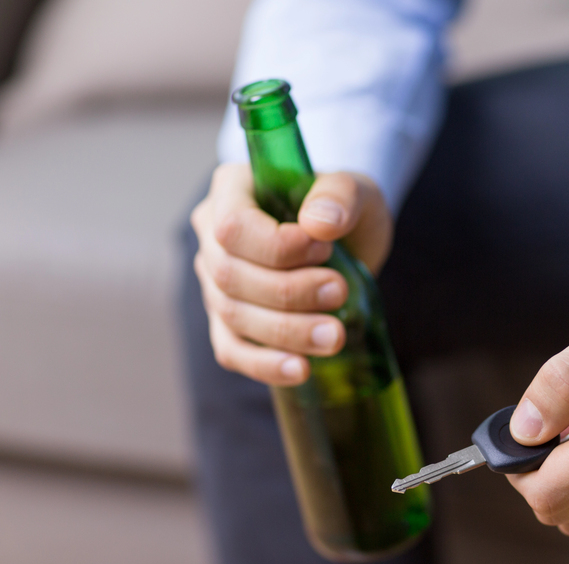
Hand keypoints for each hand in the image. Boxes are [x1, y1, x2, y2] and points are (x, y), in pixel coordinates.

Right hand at [190, 164, 393, 385]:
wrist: (347, 241)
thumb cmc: (343, 209)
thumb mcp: (355, 189)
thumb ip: (340, 194)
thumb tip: (319, 224)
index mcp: (232, 191)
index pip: (232, 226)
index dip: (276, 247)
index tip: (324, 249)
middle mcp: (213, 238)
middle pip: (230, 276)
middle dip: (289, 293)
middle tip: (339, 291)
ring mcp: (216, 284)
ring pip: (233, 316)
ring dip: (287, 331)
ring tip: (335, 335)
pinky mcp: (230, 324)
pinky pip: (233, 351)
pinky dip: (265, 364)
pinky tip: (301, 370)